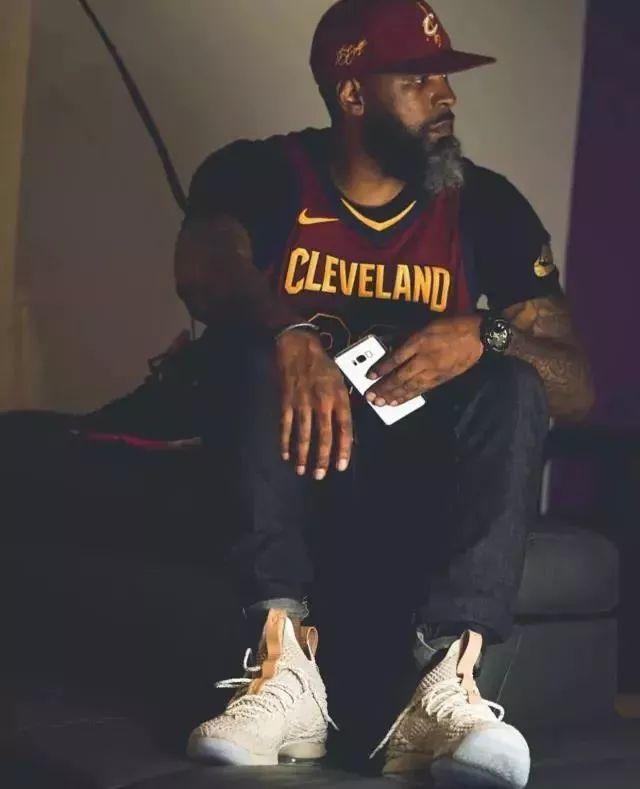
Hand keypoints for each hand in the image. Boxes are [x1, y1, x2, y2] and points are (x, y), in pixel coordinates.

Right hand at [276, 330, 352, 480]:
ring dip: (302, 455)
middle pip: (323, 436)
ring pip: (303, 435)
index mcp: (338, 398)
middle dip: (322, 459)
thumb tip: (347, 430)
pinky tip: (285, 454)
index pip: (344, 429)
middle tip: (320, 475)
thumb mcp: (340, 381)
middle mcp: (322, 402)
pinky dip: (285, 442)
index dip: (343, 449)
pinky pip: (285, 426)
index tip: (341, 466)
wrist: (299, 347)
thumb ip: (343, 405)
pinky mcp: (286, 402)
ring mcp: (302, 403)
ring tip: (302, 470)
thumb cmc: (322, 365)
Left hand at [364, 315, 483, 405]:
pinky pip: (420, 390)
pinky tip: (398, 401)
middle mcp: (424, 358)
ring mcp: (433, 371)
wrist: (478, 336)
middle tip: (369, 397)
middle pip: (399, 377)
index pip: (395, 358)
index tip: (369, 376)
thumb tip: (390, 344)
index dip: (381, 368)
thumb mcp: (427, 324)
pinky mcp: (440, 379)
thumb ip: (408, 335)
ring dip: (392, 396)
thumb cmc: (452, 325)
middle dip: (383, 388)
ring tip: (380, 403)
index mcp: (420, 341)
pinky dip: (408, 396)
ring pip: (409, 387)